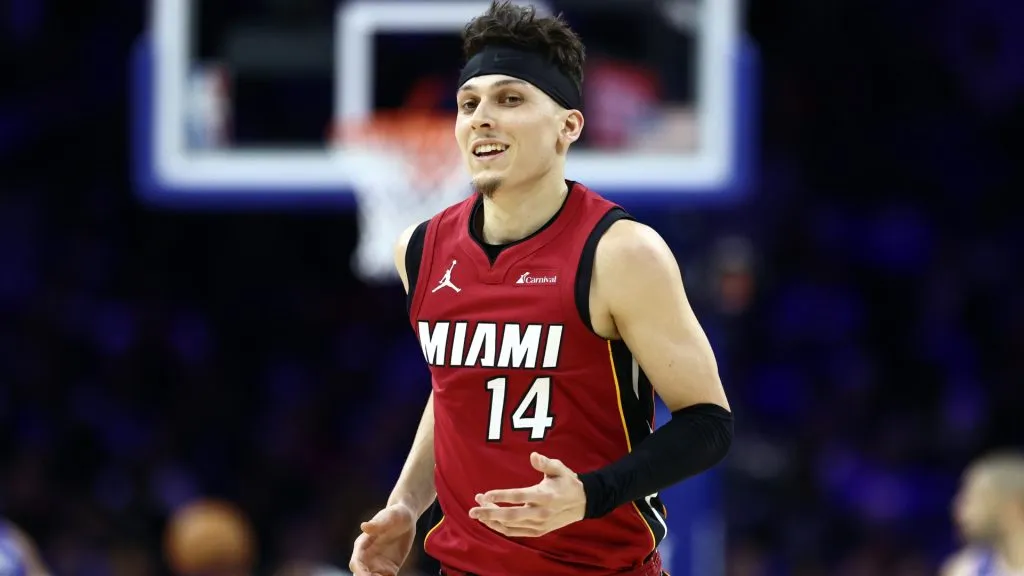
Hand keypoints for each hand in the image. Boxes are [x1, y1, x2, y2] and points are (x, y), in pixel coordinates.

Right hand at [349, 503, 416, 575]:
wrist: (407, 518)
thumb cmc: (395, 514)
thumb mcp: (389, 517)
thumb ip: (377, 524)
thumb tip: (363, 526)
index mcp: (362, 544)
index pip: (356, 562)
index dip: (360, 571)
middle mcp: (367, 557)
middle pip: (361, 575)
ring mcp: (377, 564)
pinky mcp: (389, 569)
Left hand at [468, 452, 585, 537]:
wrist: (583, 502)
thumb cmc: (567, 481)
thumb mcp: (560, 468)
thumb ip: (546, 463)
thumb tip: (533, 455)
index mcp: (545, 496)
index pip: (519, 497)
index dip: (501, 496)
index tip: (485, 494)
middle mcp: (541, 512)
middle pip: (511, 516)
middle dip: (489, 513)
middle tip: (472, 509)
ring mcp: (539, 524)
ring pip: (511, 526)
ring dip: (492, 520)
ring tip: (478, 513)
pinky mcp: (538, 531)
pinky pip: (516, 532)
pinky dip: (501, 528)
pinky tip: (490, 521)